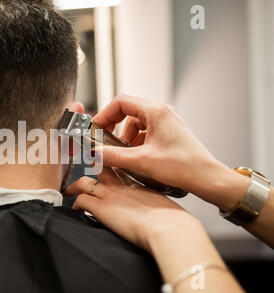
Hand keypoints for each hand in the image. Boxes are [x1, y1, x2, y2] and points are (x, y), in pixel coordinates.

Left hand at [64, 168, 200, 252]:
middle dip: (90, 166)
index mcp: (137, 185)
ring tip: (69, 191)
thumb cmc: (172, 222)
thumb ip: (152, 205)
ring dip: (74, 186)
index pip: (119, 169)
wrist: (168, 228)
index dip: (110, 166)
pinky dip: (75, 205)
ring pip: (84, 181)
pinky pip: (80, 200)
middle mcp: (121, 186)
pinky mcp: (101, 207)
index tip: (106, 166)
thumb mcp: (161, 207)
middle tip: (83, 170)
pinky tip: (76, 211)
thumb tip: (152, 213)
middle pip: (100, 168)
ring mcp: (109, 194)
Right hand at [93, 94, 249, 210]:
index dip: (104, 114)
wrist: (207, 178)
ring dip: (124, 138)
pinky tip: (134, 158)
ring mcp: (166, 122)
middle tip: (103, 141)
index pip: (121, 102)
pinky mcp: (168, 133)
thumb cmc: (184, 166)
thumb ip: (114, 156)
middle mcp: (161, 113)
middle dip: (113, 127)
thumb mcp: (142, 162)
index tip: (96, 128)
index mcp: (156, 112)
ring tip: (122, 154)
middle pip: (127, 111)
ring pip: (135, 124)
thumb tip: (95, 153)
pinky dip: (135, 143)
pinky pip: (145, 133)